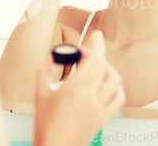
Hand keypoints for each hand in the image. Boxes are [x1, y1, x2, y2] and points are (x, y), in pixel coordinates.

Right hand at [34, 30, 124, 145]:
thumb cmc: (44, 123)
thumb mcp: (39, 92)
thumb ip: (45, 68)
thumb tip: (53, 54)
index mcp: (75, 89)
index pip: (94, 60)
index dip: (97, 44)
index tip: (95, 34)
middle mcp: (91, 97)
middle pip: (104, 67)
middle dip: (96, 55)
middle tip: (84, 54)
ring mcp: (99, 108)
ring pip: (114, 81)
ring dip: (107, 69)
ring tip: (96, 67)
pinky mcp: (103, 118)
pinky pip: (118, 98)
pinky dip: (116, 87)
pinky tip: (107, 84)